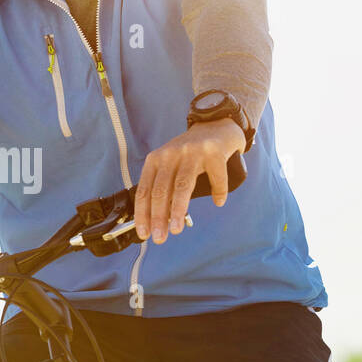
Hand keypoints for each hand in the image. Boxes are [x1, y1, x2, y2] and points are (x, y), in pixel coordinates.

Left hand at [134, 118, 244, 241]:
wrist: (216, 124)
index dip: (142, 214)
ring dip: (177, 210)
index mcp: (156, 159)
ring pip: (182, 186)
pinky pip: (216, 177)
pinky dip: (218, 191)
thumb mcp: (169, 163)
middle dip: (158, 217)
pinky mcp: (214, 151)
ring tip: (176, 228)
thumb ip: (163, 186)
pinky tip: (218, 201)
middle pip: (160, 190)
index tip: (144, 233)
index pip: (144, 190)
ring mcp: (193, 152)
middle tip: (159, 237)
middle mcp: (171, 154)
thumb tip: (158, 220)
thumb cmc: (190, 152)